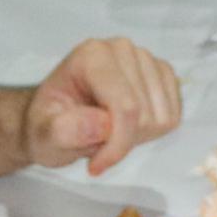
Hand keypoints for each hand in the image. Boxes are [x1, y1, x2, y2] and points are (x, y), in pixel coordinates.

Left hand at [24, 35, 184, 174]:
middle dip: (123, 141)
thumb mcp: (43, 135)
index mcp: (92, 56)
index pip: (125, 106)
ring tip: (109, 133)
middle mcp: (122, 49)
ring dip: (138, 137)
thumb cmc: (49, 124)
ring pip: (162, 117)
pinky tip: (127, 126)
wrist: (56, 116)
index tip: (96, 167)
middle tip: (96, 145)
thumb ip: (64, 130)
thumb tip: (103, 125)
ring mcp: (146, 59)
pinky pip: (173, 114)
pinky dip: (153, 130)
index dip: (117, 145)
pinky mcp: (162, 74)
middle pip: (145, 114)